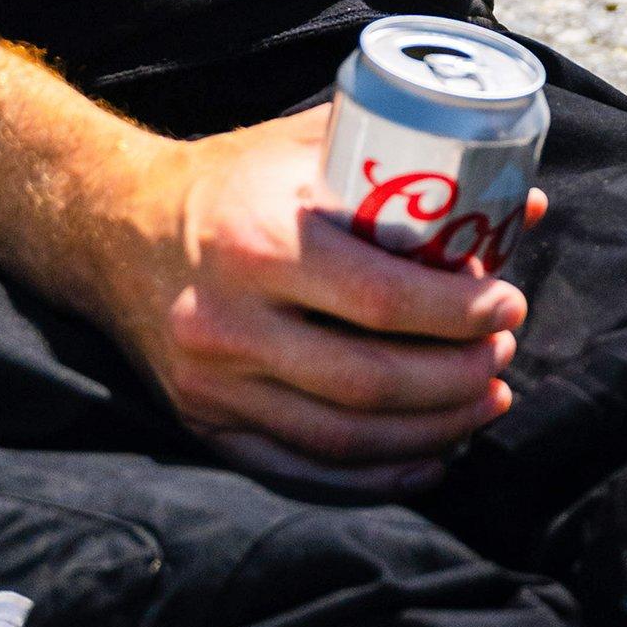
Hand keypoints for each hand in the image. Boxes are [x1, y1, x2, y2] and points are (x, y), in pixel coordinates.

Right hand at [85, 102, 538, 495]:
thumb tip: (518, 201)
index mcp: (259, 242)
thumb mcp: (304, 147)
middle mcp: (228, 320)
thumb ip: (405, 162)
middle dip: (456, 378)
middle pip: (369, 381)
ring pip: (341, 437)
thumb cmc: (228, 181)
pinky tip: (427, 461)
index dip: (459, 313)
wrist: (108, 228)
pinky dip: (374, 479)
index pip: (381, 299)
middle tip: (501, 357)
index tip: (507, 305)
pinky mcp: (203, 424)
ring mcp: (212, 384)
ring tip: (483, 402)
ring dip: (431, 431)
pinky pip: (299, 472)